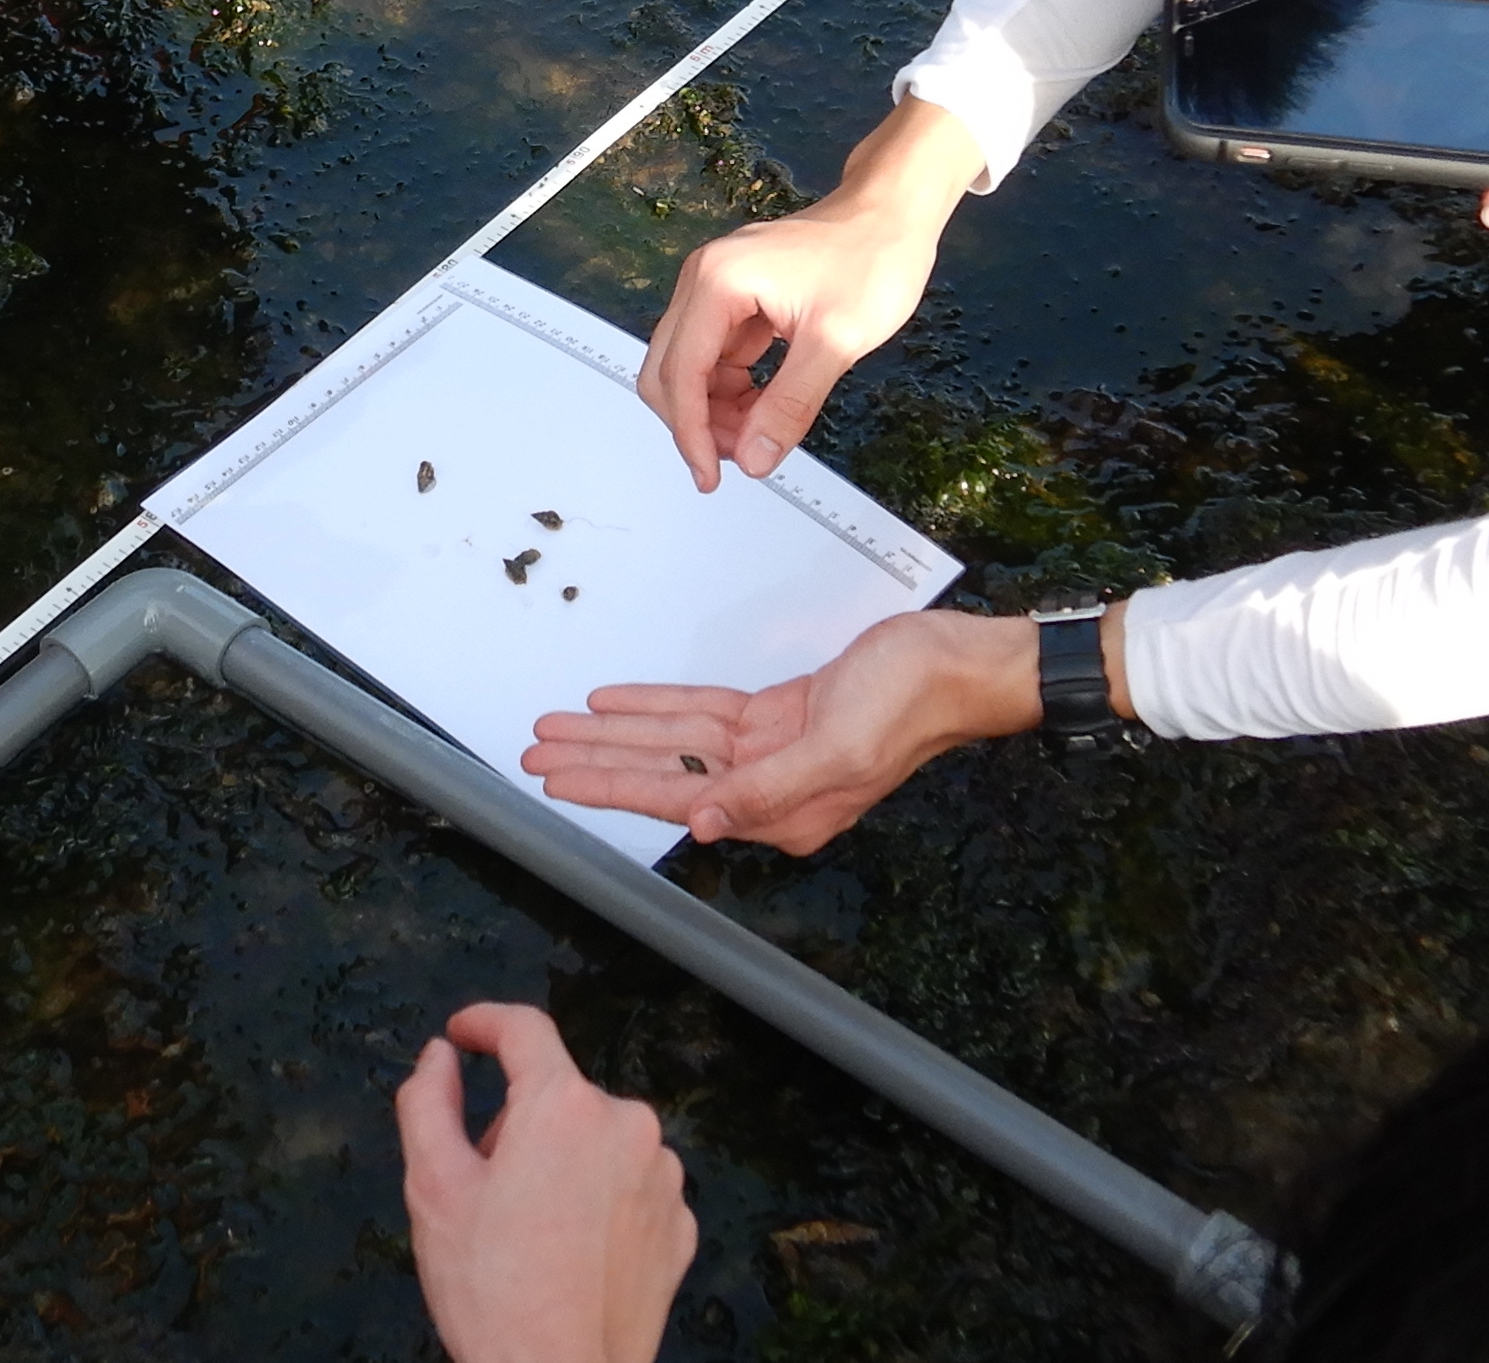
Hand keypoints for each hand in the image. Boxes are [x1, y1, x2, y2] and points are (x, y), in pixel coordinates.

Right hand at [396, 1002, 695, 1362]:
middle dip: (518, 1127)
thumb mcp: (433, 1189)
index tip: (465, 1033)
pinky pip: (629, 1189)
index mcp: (563, 1108)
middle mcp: (626, 1127)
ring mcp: (662, 1177)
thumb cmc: (494, 1295)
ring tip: (530, 1235)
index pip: (525, 1030)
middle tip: (485, 1191)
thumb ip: (428, 1102)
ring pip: (596, 1143)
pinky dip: (598, 1204)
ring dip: (562, 1166)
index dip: (485, 1022)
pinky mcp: (679, 1224)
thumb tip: (440, 1058)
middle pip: (558, 1097)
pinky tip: (570, 1253)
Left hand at [522, 607, 1042, 853]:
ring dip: (617, 731)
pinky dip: (660, 706)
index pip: (674, 800)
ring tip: (558, 726)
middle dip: (596, 761)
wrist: (955, 663)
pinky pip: (704, 713)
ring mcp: (772, 753)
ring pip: (676, 742)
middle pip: (662, 774)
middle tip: (533, 752)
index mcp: (784, 812)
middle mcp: (769, 790)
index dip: (608, 787)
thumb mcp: (839, 749)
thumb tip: (699, 824)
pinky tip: (617, 701)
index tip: (554, 780)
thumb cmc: (911, 704)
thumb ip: (768, 790)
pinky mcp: (779, 717)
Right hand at [637, 98, 982, 489]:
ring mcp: (717, 288)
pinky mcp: (736, 298)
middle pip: (669, 369)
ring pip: (690, 367)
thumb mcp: (836, 342)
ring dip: (714, 409)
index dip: (691, 433)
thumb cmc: (872, 260)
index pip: (681, 372)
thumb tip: (755, 458)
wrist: (893, 214)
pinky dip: (731, 389)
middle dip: (698, 422)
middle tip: (742, 458)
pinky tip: (762, 406)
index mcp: (718, 282)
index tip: (711, 476)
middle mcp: (704, 280)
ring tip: (759, 434)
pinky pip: (716, 355)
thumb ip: (789, 405)